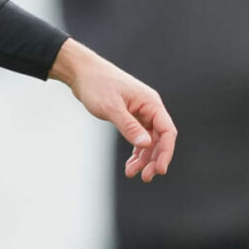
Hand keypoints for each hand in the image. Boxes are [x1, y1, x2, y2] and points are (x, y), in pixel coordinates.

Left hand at [50, 39, 175, 181]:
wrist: (80, 71)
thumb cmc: (96, 84)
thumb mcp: (111, 107)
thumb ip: (128, 126)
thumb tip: (146, 144)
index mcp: (150, 103)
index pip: (167, 131)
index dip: (166, 152)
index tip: (160, 170)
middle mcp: (149, 108)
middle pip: (160, 139)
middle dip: (155, 159)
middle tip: (146, 177)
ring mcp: (140, 112)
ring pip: (149, 140)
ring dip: (144, 158)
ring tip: (132, 174)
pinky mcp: (130, 115)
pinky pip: (138, 136)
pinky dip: (136, 150)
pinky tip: (131, 164)